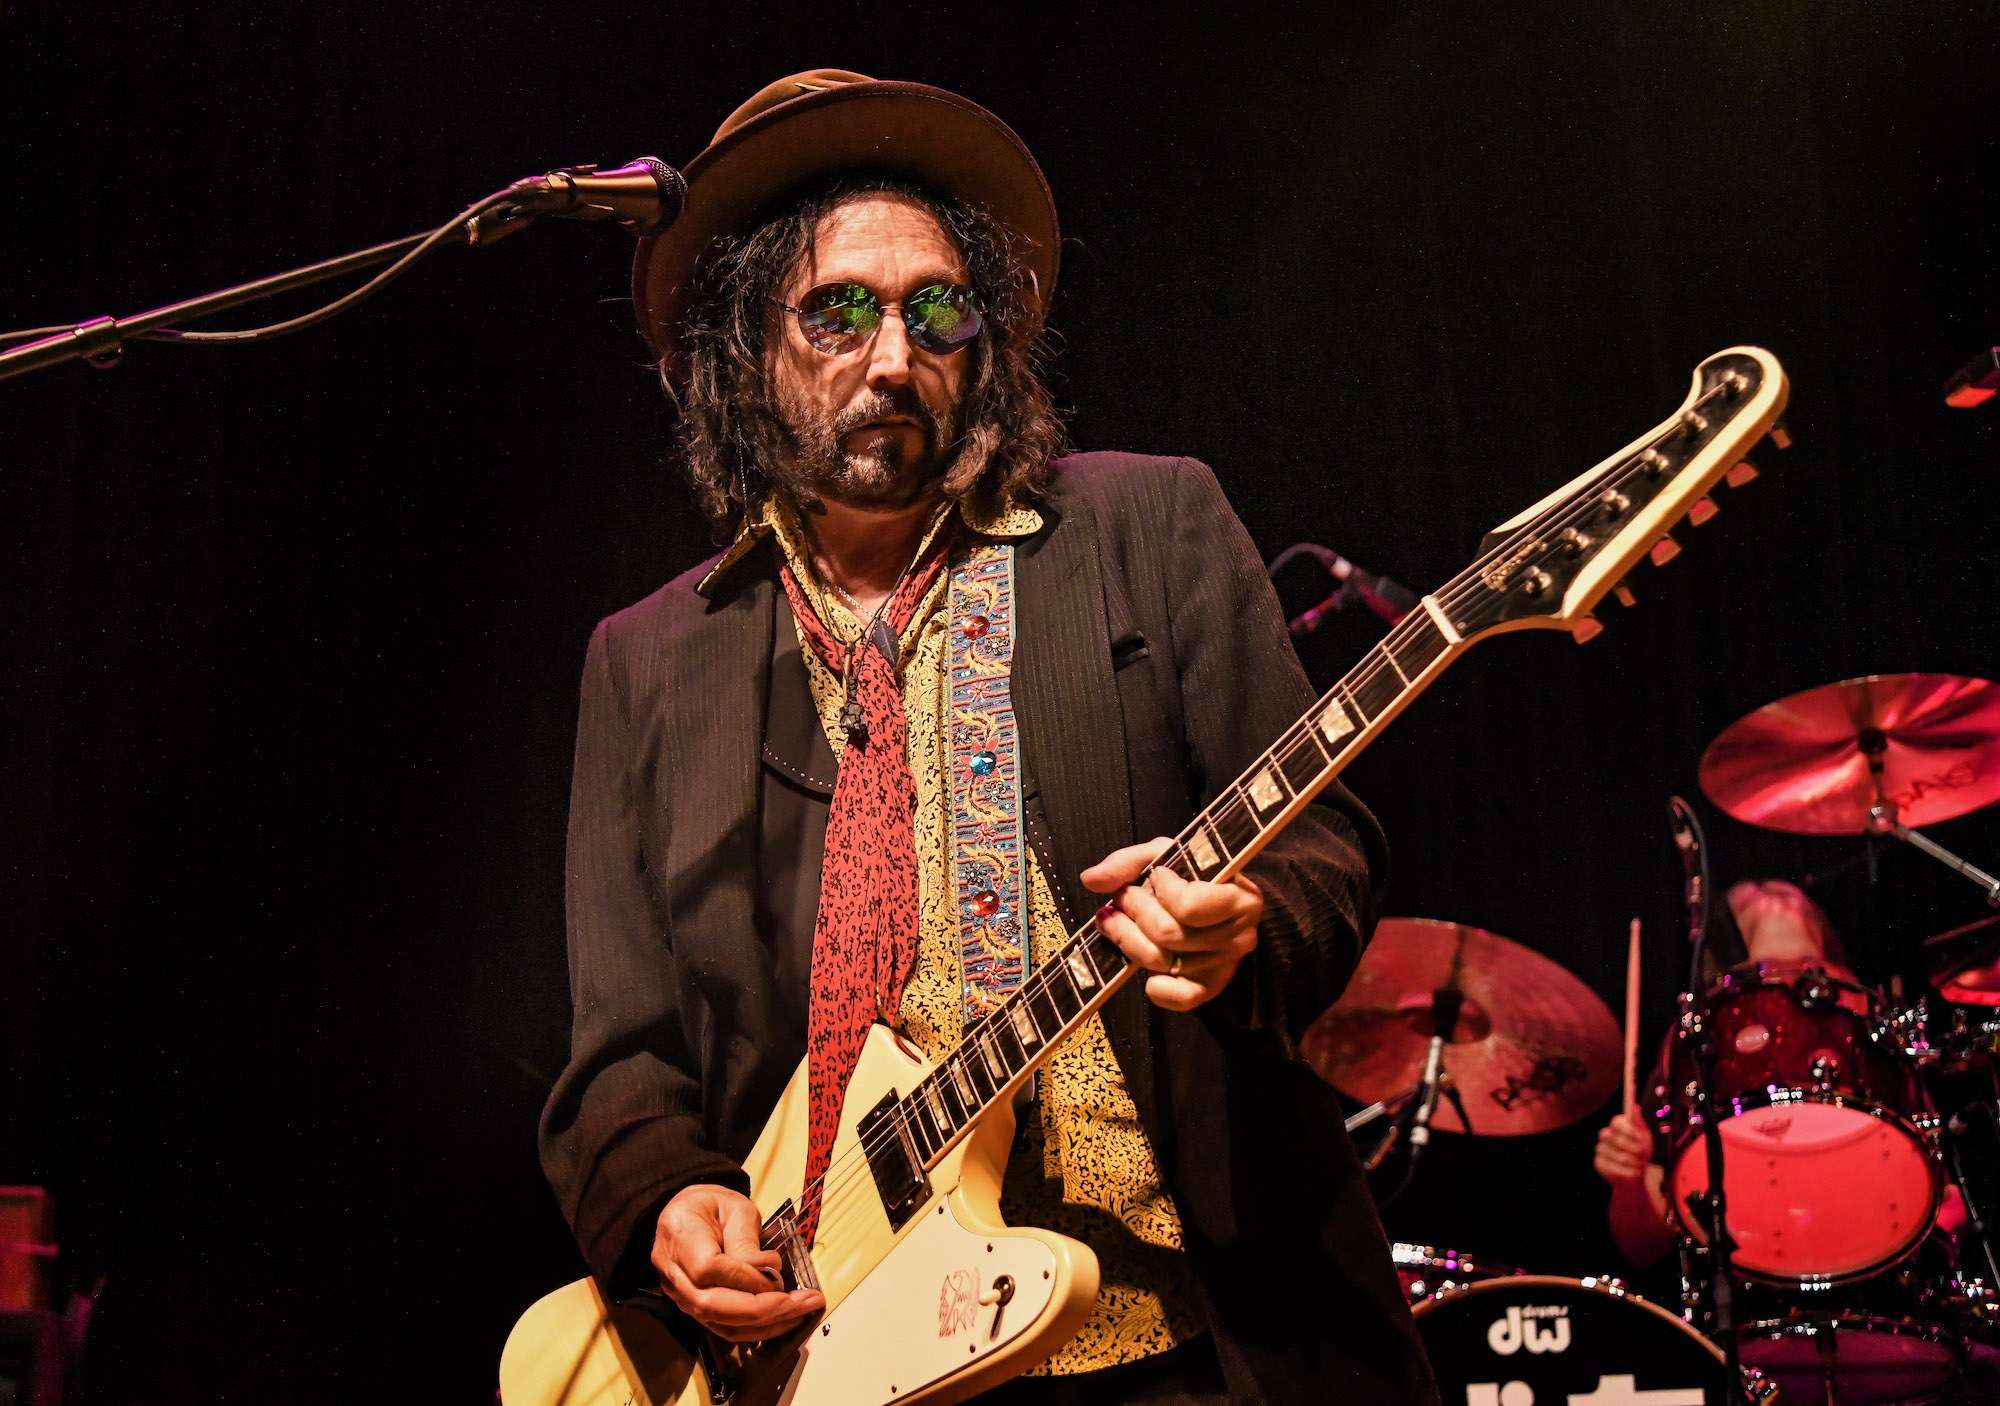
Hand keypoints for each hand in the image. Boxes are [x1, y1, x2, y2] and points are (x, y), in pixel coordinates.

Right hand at [651, 1184, 822, 1342]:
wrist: (688, 1213)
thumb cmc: (711, 1205)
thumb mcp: (734, 1208)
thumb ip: (747, 1240)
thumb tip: (768, 1273)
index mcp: (680, 1234)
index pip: (708, 1268)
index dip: (745, 1278)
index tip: (777, 1275)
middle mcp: (673, 1271)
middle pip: (710, 1305)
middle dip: (762, 1309)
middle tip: (802, 1302)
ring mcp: (679, 1294)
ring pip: (719, 1322)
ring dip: (764, 1323)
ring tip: (800, 1312)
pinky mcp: (693, 1308)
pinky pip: (723, 1327)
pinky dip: (755, 1329)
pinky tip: (782, 1320)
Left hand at [1082, 836, 1261, 1011]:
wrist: (1222, 905)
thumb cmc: (1195, 876)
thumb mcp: (1168, 854)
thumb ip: (1129, 861)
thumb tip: (1091, 879)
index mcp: (1241, 899)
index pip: (1188, 905)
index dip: (1161, 888)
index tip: (1156, 876)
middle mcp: (1239, 937)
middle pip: (1167, 934)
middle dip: (1133, 911)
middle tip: (1121, 898)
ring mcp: (1224, 966)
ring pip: (1160, 960)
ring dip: (1126, 938)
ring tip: (1114, 919)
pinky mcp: (1210, 988)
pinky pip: (1178, 998)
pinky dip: (1155, 987)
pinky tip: (1142, 965)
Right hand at [1593, 1109, 1654, 1184]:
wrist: (1635, 1173)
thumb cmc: (1641, 1152)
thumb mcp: (1644, 1137)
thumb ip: (1638, 1123)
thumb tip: (1635, 1107)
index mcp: (1616, 1125)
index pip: (1616, 1122)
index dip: (1629, 1130)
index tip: (1641, 1139)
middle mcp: (1605, 1135)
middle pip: (1617, 1140)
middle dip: (1634, 1150)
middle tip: (1644, 1155)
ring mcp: (1600, 1149)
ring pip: (1619, 1156)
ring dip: (1634, 1163)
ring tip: (1640, 1166)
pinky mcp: (1598, 1163)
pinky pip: (1614, 1168)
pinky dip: (1627, 1172)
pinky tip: (1632, 1173)